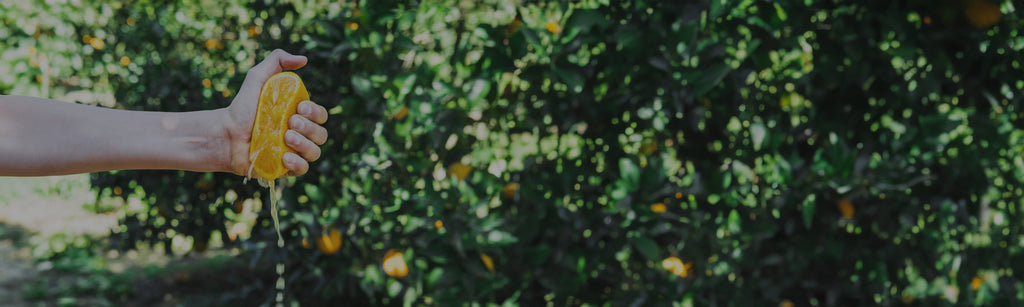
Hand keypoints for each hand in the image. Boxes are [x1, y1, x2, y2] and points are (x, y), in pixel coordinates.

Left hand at [223, 49, 328, 176]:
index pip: (321, 116)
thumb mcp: (257, 77)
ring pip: (315, 152)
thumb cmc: (242, 107)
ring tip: (286, 137)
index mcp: (300, 116)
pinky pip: (303, 169)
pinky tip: (285, 156)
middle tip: (289, 121)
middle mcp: (301, 135)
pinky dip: (298, 164)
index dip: (315, 112)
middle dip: (309, 127)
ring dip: (305, 144)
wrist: (225, 133)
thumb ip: (277, 60)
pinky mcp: (285, 169)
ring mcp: (294, 153)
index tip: (299, 107)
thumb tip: (303, 59)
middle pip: (321, 134)